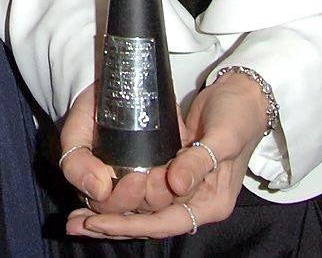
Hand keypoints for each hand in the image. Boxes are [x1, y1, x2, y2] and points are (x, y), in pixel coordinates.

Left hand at [67, 70, 270, 241]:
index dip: (130, 223)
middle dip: (113, 224)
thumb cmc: (238, 117)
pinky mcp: (173, 173)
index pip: (165, 223)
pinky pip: (143, 192)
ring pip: (143, 209)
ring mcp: (184, 189)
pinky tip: (97, 196)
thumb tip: (175, 184)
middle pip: (149, 222)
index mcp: (211, 203)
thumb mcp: (223, 137)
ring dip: (112, 213)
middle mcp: (196, 202)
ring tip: (78, 218)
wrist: (244, 96)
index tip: (97, 220)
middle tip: (76, 224)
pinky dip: (120, 195)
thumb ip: (199, 161)